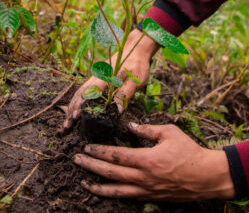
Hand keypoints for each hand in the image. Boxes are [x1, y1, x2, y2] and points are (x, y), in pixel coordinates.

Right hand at [64, 29, 159, 128]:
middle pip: (80, 93)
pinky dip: (78, 100)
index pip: (90, 92)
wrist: (136, 47)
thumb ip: (126, 93)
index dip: (81, 105)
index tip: (75, 117)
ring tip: (68, 121)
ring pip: (80, 92)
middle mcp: (97, 76)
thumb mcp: (136, 79)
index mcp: (106, 76)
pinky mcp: (98, 77)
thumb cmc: (138, 64)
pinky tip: (76, 109)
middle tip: (67, 125)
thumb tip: (118, 111)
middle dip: (72, 109)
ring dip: (73, 106)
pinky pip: (84, 89)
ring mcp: (96, 76)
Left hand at [74, 123, 234, 200]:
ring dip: (97, 185)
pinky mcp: (151, 197)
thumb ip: (148, 129)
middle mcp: (143, 177)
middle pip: (111, 172)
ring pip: (116, 190)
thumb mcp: (169, 133)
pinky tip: (105, 192)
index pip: (116, 155)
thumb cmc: (188, 152)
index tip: (87, 147)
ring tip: (83, 181)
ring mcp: (146, 190)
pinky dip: (113, 195)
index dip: (99, 151)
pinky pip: (127, 197)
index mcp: (146, 159)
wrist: (206, 176)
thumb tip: (131, 126)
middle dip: (91, 165)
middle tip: (77, 160)